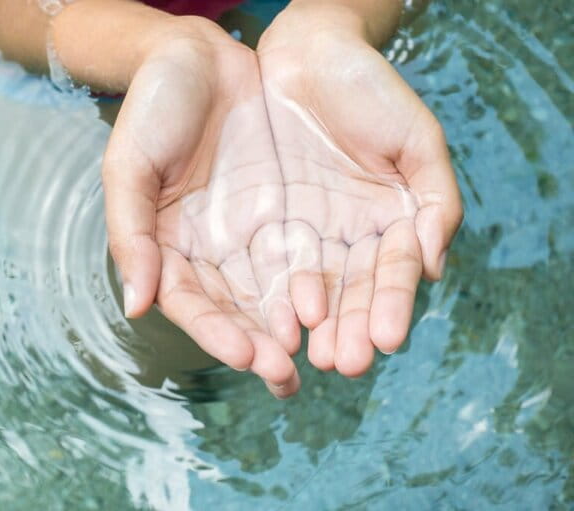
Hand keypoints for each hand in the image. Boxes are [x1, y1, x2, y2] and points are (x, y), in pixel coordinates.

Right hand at [102, 19, 301, 396]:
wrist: (199, 56)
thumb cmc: (153, 107)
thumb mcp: (130, 167)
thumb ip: (130, 234)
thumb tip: (134, 305)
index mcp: (169, 248)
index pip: (193, 303)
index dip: (217, 332)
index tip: (248, 356)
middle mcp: (212, 250)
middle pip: (238, 309)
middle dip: (264, 345)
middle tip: (288, 378)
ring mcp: (251, 231)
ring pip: (277, 290)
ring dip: (299, 327)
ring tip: (322, 358)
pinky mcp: (287, 209)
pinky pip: (308, 250)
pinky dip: (324, 281)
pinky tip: (339, 307)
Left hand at [257, 9, 462, 376]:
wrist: (305, 52)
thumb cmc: (368, 89)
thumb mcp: (416, 138)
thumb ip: (435, 201)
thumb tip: (434, 269)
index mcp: (389, 222)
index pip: (392, 275)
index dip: (391, 306)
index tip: (386, 338)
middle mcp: (347, 237)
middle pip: (350, 293)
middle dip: (348, 330)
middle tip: (343, 363)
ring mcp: (305, 232)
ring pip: (308, 288)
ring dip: (309, 326)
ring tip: (307, 358)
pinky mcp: (264, 223)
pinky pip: (266, 264)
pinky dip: (270, 295)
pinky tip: (272, 323)